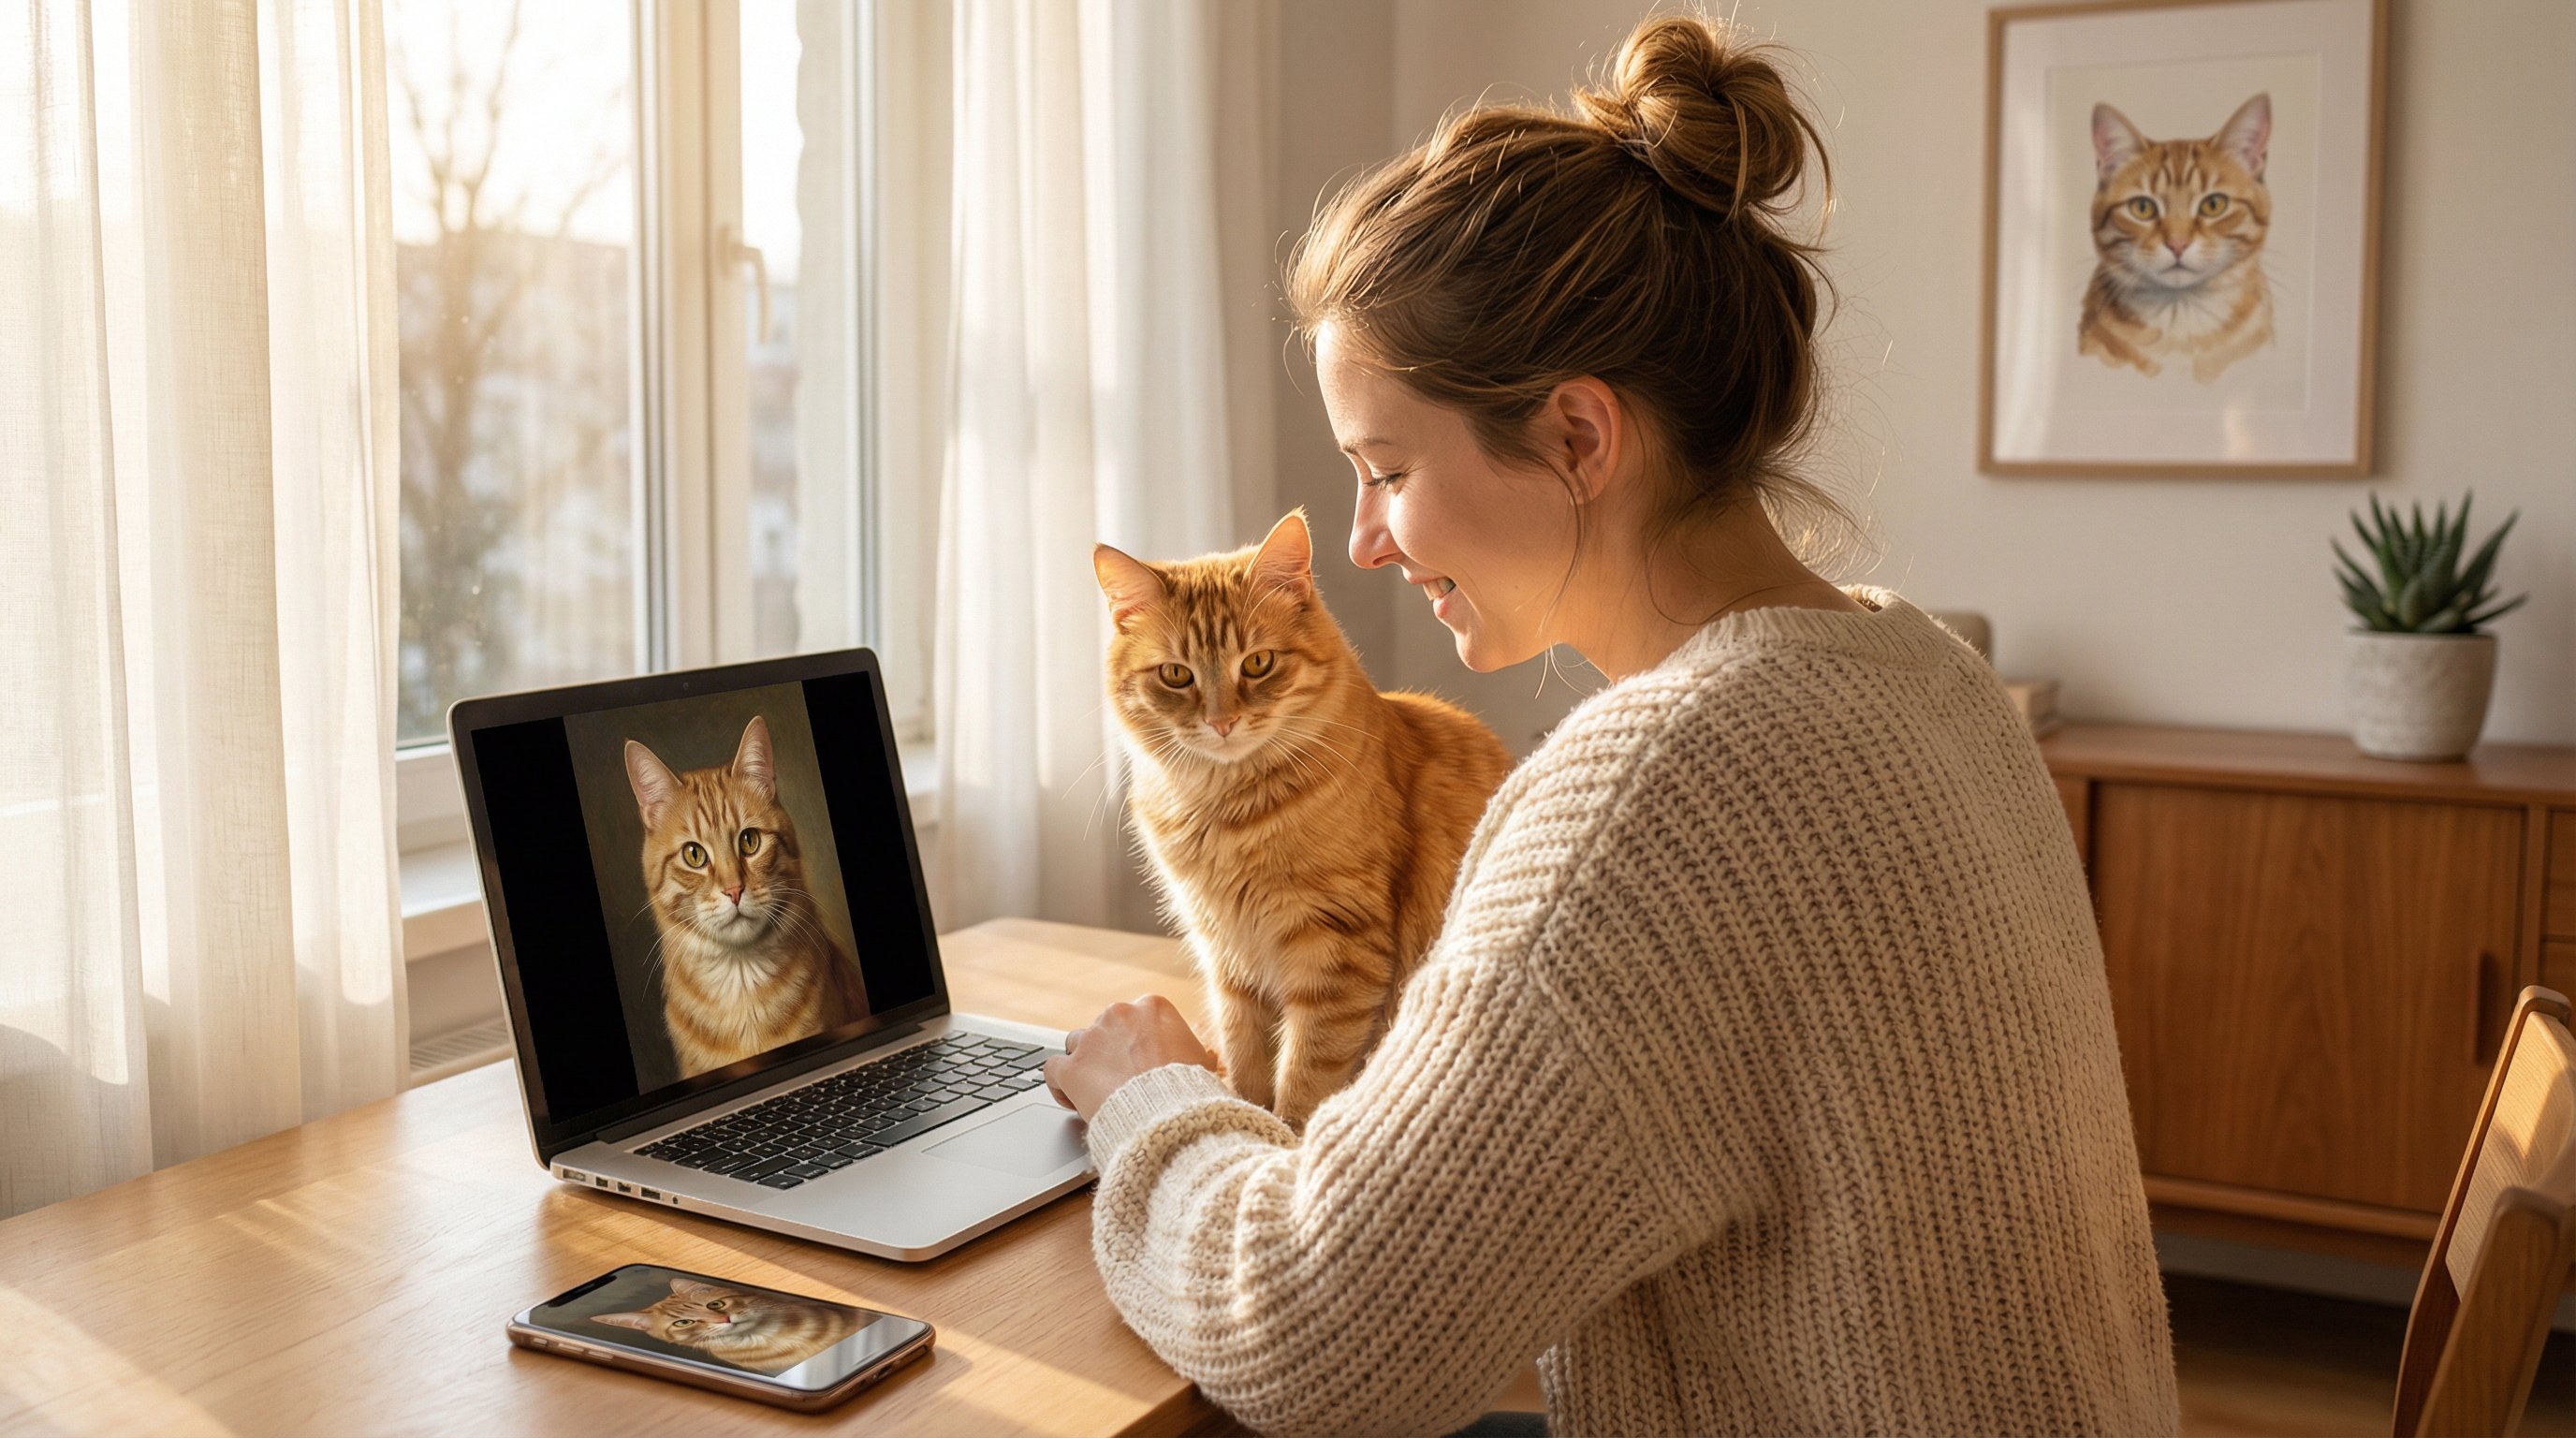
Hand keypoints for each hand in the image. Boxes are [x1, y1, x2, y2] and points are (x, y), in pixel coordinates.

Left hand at [1043, 995, 1221, 1121]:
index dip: (1134, 1043)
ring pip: (1076, 1044)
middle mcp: (1119, 1014)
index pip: (1135, 1018)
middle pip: (1105, 1029)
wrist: (1170, 1113)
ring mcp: (1092, 1039)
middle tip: (1120, 1081)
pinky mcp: (1072, 1067)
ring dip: (1084, 1064)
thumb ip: (1196, 1054)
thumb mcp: (1203, 1065)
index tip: (1139, 1064)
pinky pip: (1053, 1069)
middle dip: (1109, 1053)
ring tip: (1095, 1091)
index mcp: (1153, 1007)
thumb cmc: (1191, 1089)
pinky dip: (1059, 1084)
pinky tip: (1071, 1098)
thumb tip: (1205, 1055)